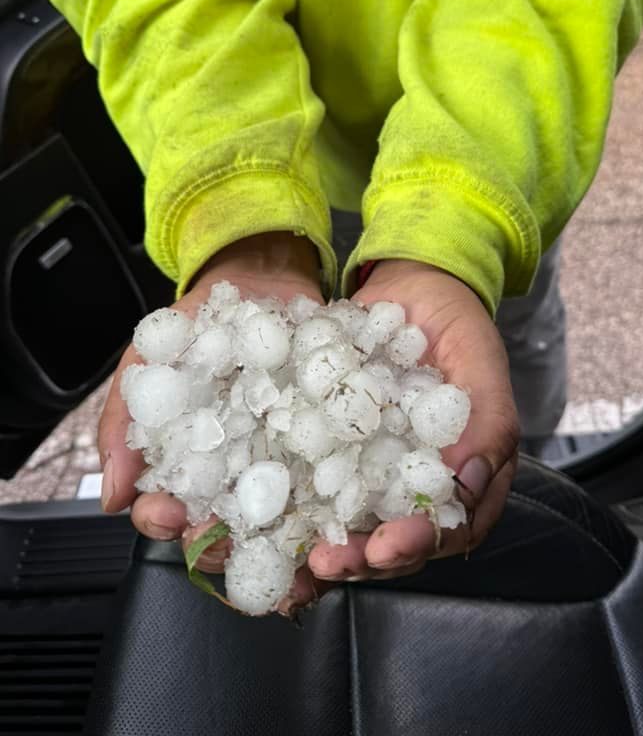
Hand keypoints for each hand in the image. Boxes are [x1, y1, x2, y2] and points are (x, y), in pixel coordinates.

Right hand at [97, 232, 324, 580]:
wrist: (261, 285)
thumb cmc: (197, 326)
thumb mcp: (148, 361)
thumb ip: (124, 421)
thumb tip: (113, 495)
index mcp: (185, 466)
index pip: (166, 511)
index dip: (162, 521)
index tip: (164, 514)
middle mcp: (233, 477)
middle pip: (223, 530)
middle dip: (219, 546)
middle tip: (220, 539)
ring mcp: (281, 466)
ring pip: (277, 525)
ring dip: (279, 550)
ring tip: (278, 553)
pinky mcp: (325, 450)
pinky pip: (329, 487)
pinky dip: (331, 511)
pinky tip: (332, 520)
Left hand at [306, 258, 518, 585]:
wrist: (410, 289)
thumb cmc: (456, 324)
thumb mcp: (480, 359)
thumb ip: (487, 420)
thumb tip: (468, 483)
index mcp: (466, 474)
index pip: (450, 527)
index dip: (419, 543)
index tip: (387, 544)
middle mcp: (417, 483)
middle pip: (396, 542)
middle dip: (363, 560)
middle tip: (329, 564)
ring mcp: (373, 473)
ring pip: (352, 528)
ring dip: (323, 554)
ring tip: (294, 564)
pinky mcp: (333, 454)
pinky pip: (314, 491)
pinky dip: (291, 516)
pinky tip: (263, 531)